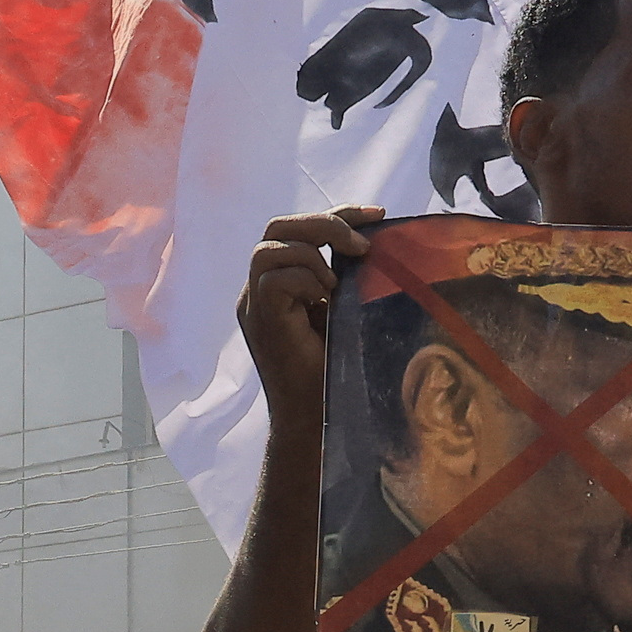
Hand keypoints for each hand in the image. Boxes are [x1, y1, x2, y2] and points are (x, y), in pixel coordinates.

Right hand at [236, 209, 381, 441]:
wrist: (315, 417)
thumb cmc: (337, 370)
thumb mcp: (347, 311)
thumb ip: (349, 278)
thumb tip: (378, 243)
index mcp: (281, 282)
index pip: (299, 230)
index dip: (338, 214)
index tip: (378, 215)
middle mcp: (260, 288)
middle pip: (278, 227)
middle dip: (324, 225)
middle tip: (361, 246)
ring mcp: (253, 303)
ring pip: (270, 246)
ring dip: (313, 255)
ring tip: (337, 284)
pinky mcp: (256, 318)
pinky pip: (273, 276)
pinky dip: (304, 279)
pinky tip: (324, 302)